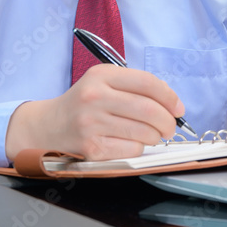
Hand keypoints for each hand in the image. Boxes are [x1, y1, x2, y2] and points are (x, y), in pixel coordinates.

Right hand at [5, 65, 184, 161]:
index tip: (178, 107)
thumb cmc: (84, 102)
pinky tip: (131, 142)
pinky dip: (139, 148)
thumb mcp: (104, 81)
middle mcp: (95, 97)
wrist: (48, 125)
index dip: (169, 96)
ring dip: (155, 136)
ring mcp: (91, 124)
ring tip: (151, 134)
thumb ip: (135, 85)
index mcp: (101, 76)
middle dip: (168, 121)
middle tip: (170, 126)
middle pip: (148, 110)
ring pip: (143, 133)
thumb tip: (172, 102)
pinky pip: (131, 150)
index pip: (147, 83)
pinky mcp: (90, 148)